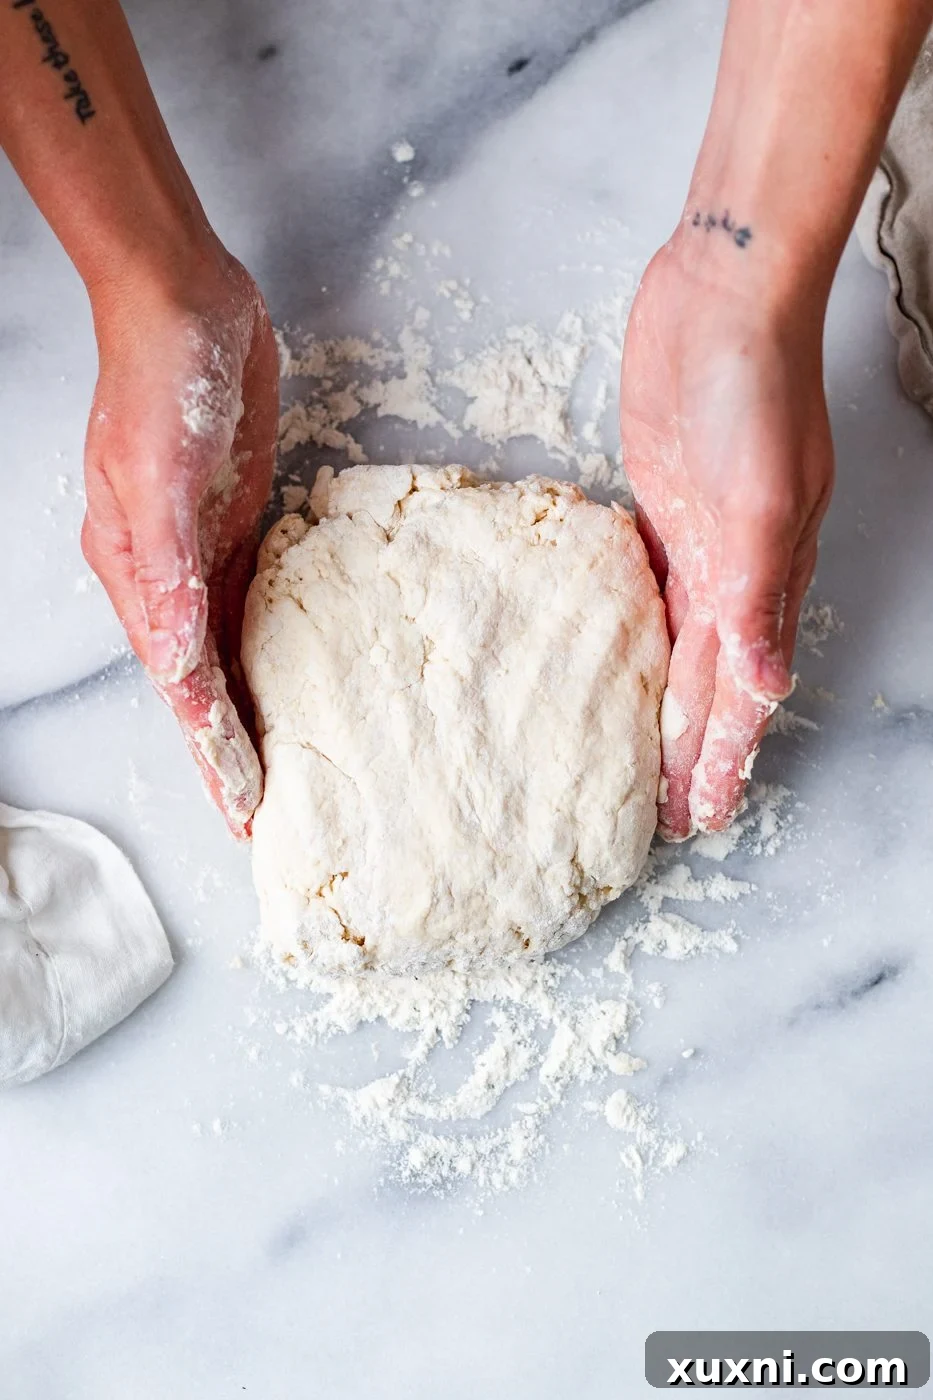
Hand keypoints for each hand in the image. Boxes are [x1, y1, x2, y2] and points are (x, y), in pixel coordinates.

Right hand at [81, 246, 278, 837]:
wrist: (186, 304)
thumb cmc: (161, 379)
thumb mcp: (158, 474)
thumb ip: (166, 567)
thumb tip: (175, 654)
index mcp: (139, 574)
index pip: (180, 685)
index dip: (211, 749)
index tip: (242, 808)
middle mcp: (168, 576)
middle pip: (201, 684)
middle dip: (228, 751)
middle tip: (264, 814)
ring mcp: (204, 551)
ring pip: (229, 653)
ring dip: (249, 710)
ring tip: (278, 768)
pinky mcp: (239, 524)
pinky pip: (255, 606)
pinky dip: (268, 650)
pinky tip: (293, 675)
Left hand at [621, 238, 833, 837]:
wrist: (724, 296)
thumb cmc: (754, 390)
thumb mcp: (766, 500)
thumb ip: (760, 596)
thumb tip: (765, 686)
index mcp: (760, 582)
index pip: (737, 695)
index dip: (720, 757)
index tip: (701, 814)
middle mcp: (731, 572)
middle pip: (708, 685)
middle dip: (692, 752)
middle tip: (669, 812)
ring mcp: (694, 539)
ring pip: (679, 645)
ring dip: (666, 703)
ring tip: (646, 754)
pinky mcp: (656, 505)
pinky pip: (647, 589)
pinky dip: (639, 632)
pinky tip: (619, 656)